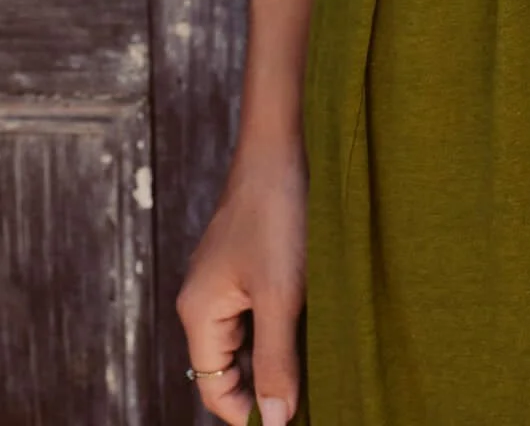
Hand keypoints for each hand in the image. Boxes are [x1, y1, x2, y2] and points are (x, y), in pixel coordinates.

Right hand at [176, 141, 307, 423]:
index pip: (214, 387)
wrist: (282, 145)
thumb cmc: (278, 214)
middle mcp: (203, 299)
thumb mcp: (282, 295)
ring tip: (317, 356)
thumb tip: (273, 421)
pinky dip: (280, 322)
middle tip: (312, 389)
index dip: (249, 412)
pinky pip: (257, 308)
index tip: (293, 417)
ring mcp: (223, 278)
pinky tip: (312, 319)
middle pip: (229, 365)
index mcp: (199, 312)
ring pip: (246, 336)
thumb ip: (276, 361)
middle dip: (265, 383)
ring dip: (276, 351)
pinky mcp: (245, 260)